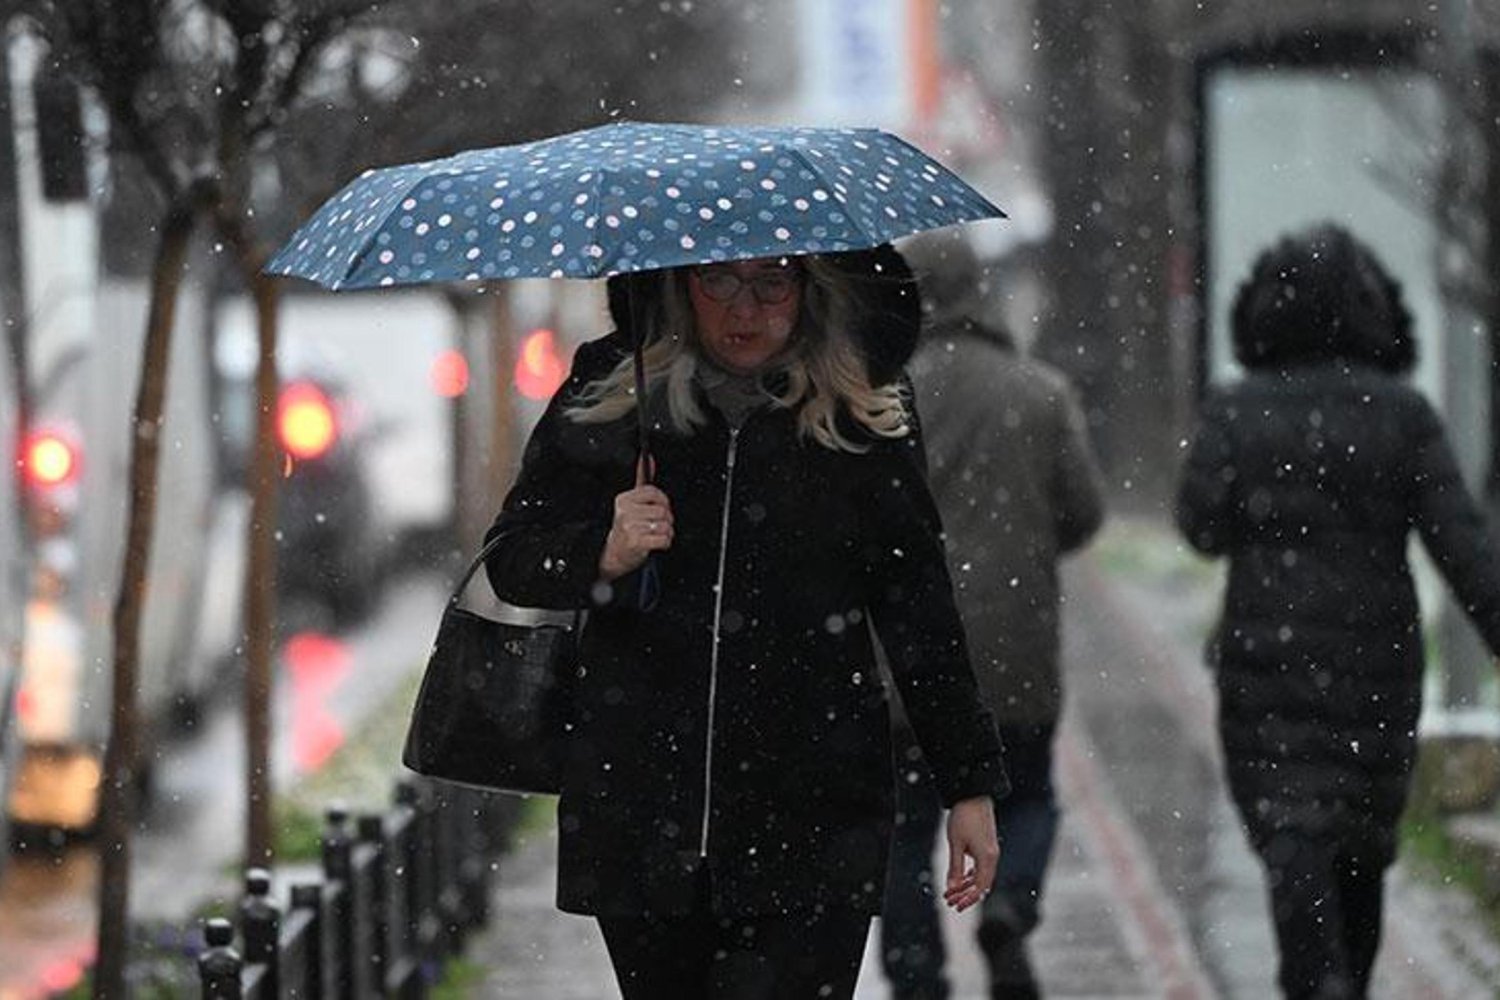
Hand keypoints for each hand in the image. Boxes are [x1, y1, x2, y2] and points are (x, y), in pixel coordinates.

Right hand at [599, 461, 673, 579]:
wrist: (616, 553)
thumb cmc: (627, 527)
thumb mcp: (632, 502)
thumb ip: (642, 479)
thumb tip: (649, 458)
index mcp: (624, 499)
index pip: (653, 492)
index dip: (663, 501)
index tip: (661, 507)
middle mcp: (625, 512)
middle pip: (662, 510)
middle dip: (666, 519)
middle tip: (658, 524)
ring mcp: (630, 527)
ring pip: (664, 525)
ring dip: (667, 532)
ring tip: (657, 534)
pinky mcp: (636, 542)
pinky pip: (663, 538)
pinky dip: (665, 542)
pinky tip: (657, 543)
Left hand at [943, 795, 998, 911]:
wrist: (973, 795)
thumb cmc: (963, 818)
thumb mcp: (955, 844)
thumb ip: (955, 868)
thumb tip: (952, 889)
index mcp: (987, 858)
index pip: (980, 887)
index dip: (967, 899)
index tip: (955, 906)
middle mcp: (992, 857)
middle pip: (982, 884)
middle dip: (966, 895)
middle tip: (949, 901)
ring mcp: (991, 852)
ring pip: (981, 876)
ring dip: (967, 886)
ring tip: (951, 892)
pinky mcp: (987, 846)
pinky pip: (981, 867)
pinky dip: (971, 875)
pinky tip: (960, 879)